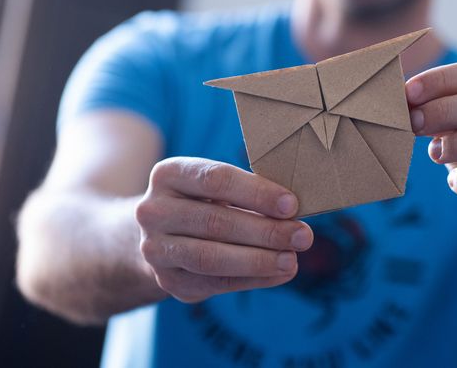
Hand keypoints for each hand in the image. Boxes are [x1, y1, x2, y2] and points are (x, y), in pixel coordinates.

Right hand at [135, 157, 313, 302]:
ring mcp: (155, 248)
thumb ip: (249, 193)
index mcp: (168, 174)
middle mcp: (153, 210)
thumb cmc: (203, 202)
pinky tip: (278, 274)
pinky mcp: (167, 280)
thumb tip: (294, 212)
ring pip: (211, 257)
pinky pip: (215, 282)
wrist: (160, 237)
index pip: (216, 179)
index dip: (257, 193)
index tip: (292, 205)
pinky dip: (253, 279)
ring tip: (292, 260)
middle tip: (303, 236)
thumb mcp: (216, 186)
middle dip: (265, 230)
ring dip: (259, 260)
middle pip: (215, 221)